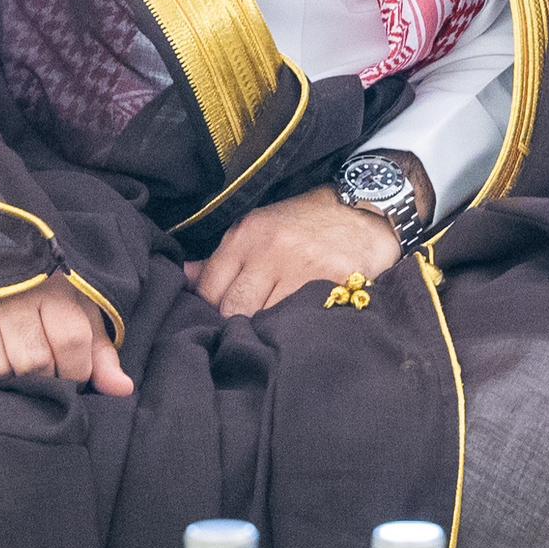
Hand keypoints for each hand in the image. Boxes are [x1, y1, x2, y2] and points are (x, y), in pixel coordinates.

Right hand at [0, 280, 132, 394]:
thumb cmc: (39, 302)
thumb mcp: (76, 317)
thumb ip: (100, 354)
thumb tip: (122, 389)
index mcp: (52, 290)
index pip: (72, 344)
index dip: (75, 370)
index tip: (68, 372)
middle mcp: (12, 298)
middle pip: (34, 363)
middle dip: (39, 376)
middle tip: (32, 366)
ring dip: (3, 377)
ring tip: (5, 360)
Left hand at [189, 194, 405, 320]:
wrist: (365, 211)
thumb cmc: (306, 224)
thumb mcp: (259, 230)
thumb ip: (222, 259)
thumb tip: (183, 279)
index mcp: (247, 235)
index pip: (210, 290)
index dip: (212, 312)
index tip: (222, 321)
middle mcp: (270, 250)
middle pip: (234, 310)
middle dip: (237, 327)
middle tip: (248, 335)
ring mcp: (302, 267)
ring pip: (266, 321)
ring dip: (268, 333)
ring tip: (274, 336)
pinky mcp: (333, 283)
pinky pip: (303, 322)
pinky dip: (299, 331)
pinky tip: (300, 330)